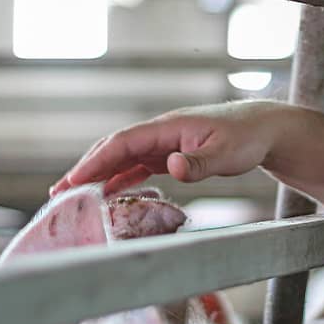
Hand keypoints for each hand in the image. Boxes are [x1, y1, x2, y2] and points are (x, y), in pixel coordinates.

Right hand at [50, 100, 289, 197]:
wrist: (264, 129)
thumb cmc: (247, 138)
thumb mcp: (226, 153)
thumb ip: (199, 162)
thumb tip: (172, 167)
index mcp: (167, 127)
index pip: (122, 143)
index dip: (96, 162)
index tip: (74, 181)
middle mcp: (160, 133)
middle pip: (113, 149)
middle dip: (86, 169)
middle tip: (59, 193)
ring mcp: (163, 144)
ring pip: (122, 158)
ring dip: (98, 175)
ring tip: (72, 196)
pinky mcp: (170, 154)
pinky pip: (137, 166)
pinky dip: (119, 178)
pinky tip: (107, 194)